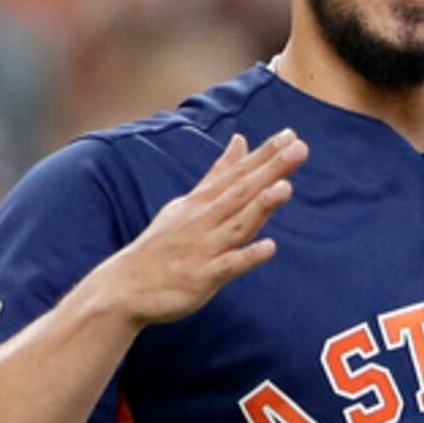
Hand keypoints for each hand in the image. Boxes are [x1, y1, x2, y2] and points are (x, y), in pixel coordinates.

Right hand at [91, 130, 306, 325]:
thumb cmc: (162, 245)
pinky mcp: (201, 277)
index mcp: (201, 203)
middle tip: (298, 148)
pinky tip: (270, 247)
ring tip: (286, 187)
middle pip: (241, 192)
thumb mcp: (188, 204)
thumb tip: (240, 140)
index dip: (264, 155)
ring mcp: (203, 248)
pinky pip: (228, 266)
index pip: (237, 174)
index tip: (291, 135)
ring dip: (261, 206)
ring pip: (237, 224)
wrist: (124, 287)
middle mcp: (203, 221)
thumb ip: (218, 174)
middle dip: (270, 170)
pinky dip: (247, 256)